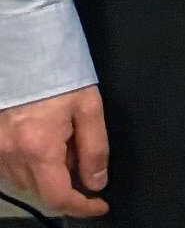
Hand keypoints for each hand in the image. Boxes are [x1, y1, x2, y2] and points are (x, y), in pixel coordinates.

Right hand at [0, 86, 105, 216]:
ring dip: (46, 174)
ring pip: (24, 182)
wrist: (23, 53)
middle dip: (66, 185)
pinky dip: (28, 165)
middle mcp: (11, 156)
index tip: (99, 205)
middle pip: (41, 192)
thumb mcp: (88, 109)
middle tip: (79, 156)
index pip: (58, 196)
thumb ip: (94, 149)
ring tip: (60, 141)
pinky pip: (9, 169)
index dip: (82, 207)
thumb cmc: (59, 77)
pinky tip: (40, 141)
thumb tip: (96, 182)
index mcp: (39, 148)